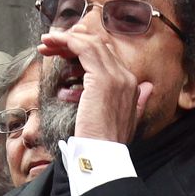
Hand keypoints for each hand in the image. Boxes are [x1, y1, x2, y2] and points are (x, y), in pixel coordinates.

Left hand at [39, 25, 153, 142]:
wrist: (103, 155)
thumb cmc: (106, 144)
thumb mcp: (126, 121)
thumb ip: (138, 102)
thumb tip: (148, 88)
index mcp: (131, 84)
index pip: (106, 55)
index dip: (84, 48)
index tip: (63, 51)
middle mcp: (125, 76)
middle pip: (98, 45)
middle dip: (72, 41)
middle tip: (50, 44)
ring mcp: (115, 76)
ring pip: (90, 43)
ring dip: (65, 40)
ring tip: (46, 43)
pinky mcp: (101, 78)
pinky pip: (82, 48)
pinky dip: (65, 41)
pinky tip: (51, 43)